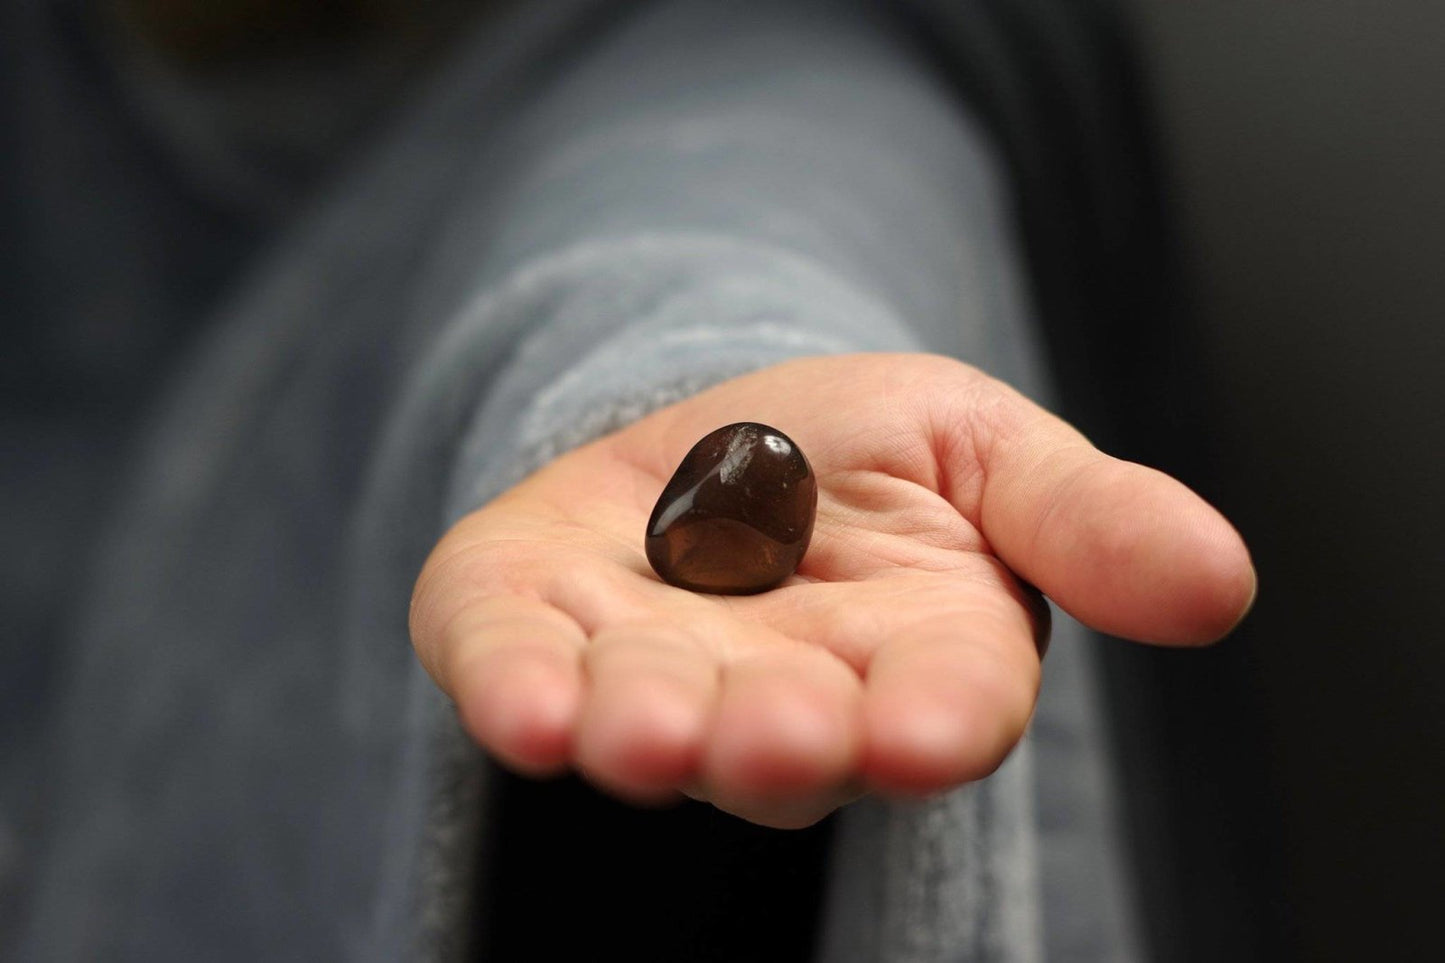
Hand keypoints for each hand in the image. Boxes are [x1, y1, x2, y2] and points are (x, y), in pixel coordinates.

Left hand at [409, 354, 1254, 827]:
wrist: (717, 431)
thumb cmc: (866, 455)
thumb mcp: (988, 450)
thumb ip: (1084, 520)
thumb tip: (1218, 582)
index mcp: (912, 657)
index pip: (938, 708)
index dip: (935, 721)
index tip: (931, 724)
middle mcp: (780, 694)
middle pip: (787, 740)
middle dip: (782, 740)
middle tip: (780, 734)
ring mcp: (649, 672)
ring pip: (648, 723)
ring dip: (646, 728)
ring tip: (644, 726)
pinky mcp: (533, 632)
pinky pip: (516, 674)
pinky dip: (517, 691)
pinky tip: (524, 708)